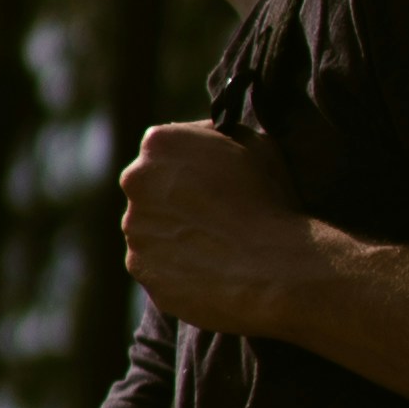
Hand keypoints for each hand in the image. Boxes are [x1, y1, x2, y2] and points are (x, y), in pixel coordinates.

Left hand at [119, 114, 319, 338]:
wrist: (274, 267)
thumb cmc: (270, 199)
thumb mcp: (254, 143)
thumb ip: (217, 136)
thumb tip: (208, 141)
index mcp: (159, 143)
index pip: (166, 149)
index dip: (191, 166)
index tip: (214, 181)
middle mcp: (136, 181)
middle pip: (150, 188)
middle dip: (174, 199)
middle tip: (213, 215)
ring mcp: (135, 229)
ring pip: (149, 229)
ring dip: (172, 235)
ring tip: (214, 248)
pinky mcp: (141, 269)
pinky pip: (155, 266)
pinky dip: (174, 270)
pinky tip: (206, 272)